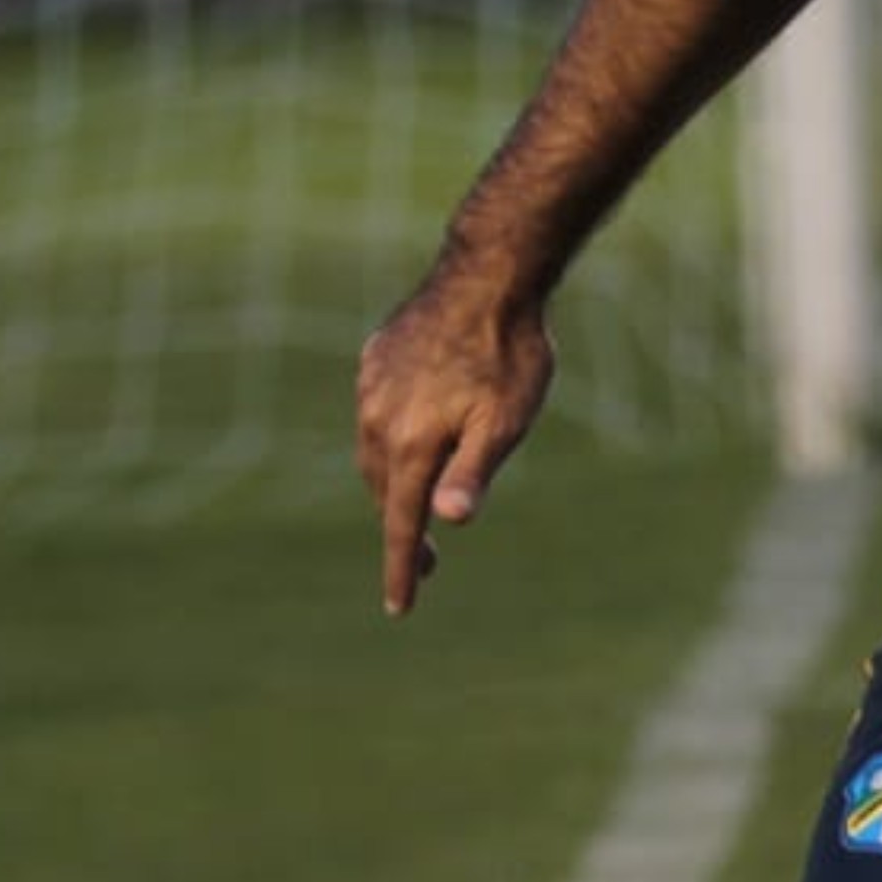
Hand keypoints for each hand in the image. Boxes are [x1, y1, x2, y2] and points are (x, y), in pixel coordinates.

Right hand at [354, 276, 554, 614]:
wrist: (489, 274)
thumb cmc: (509, 352)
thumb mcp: (506, 420)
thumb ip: (473, 470)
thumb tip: (448, 520)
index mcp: (409, 442)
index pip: (400, 521)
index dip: (401, 566)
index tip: (400, 607)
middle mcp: (377, 418)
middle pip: (384, 493)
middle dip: (401, 530)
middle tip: (428, 563)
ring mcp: (371, 387)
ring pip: (375, 454)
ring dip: (392, 485)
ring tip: (418, 505)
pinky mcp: (375, 360)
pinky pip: (375, 414)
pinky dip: (389, 440)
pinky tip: (411, 438)